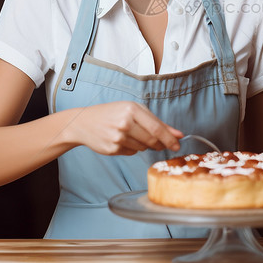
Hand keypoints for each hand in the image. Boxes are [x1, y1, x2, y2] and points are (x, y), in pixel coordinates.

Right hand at [65, 101, 182, 155]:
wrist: (84, 123)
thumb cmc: (112, 113)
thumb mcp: (134, 110)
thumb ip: (156, 122)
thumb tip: (178, 134)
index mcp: (131, 109)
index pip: (157, 128)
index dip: (170, 138)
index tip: (177, 144)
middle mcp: (124, 123)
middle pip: (152, 140)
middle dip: (160, 144)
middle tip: (163, 144)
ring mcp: (117, 137)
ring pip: (143, 148)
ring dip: (144, 145)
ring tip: (133, 135)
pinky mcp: (112, 149)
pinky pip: (132, 153)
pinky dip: (132, 148)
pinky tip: (122, 140)